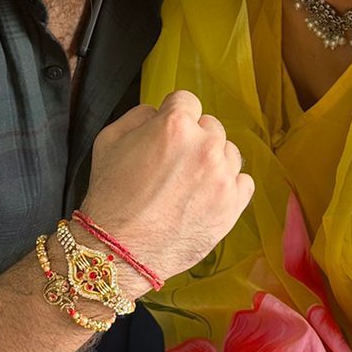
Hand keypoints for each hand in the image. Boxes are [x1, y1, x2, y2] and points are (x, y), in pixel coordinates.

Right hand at [79, 90, 254, 287]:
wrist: (120, 250)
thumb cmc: (110, 197)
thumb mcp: (108, 140)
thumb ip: (138, 116)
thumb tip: (158, 112)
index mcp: (175, 125)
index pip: (187, 101)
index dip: (173, 115)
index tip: (167, 132)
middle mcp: (205, 146)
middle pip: (210, 126)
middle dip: (193, 139)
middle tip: (173, 164)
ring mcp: (222, 177)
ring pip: (229, 153)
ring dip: (212, 161)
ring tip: (189, 183)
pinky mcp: (233, 205)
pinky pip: (243, 182)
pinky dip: (228, 186)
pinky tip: (205, 196)